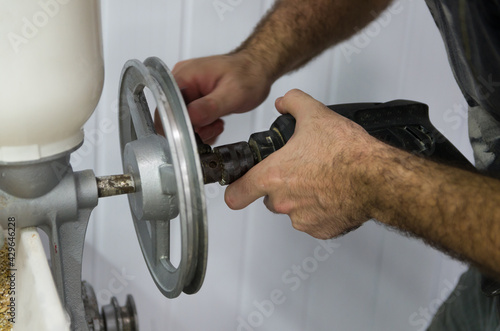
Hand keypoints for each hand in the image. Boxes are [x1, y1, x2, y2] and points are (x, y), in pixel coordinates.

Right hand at [171, 52, 272, 143]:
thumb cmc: (248, 74)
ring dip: (201, 129)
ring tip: (217, 123)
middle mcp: (182, 81)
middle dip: (193, 128)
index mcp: (185, 75)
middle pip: (173, 116)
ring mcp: (188, 90)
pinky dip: (203, 127)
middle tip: (213, 127)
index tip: (196, 131)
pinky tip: (216, 122)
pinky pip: (191, 119)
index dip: (177, 124)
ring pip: (183, 121)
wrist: (258, 69)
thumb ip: (210, 106)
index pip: (165, 105)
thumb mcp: (232, 93)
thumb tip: (190, 117)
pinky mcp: (195, 99)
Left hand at [225, 89, 382, 238]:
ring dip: (300, 198)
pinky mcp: (321, 230)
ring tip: (321, 179)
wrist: (376, 177)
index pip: (236, 195)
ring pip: (292, 210)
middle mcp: (284, 202)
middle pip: (269, 198)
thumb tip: (284, 102)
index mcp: (274, 176)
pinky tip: (333, 193)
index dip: (236, 190)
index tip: (239, 187)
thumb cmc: (347, 153)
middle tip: (300, 170)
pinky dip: (320, 210)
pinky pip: (313, 221)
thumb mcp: (315, 115)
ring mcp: (302, 219)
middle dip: (280, 186)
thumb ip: (293, 103)